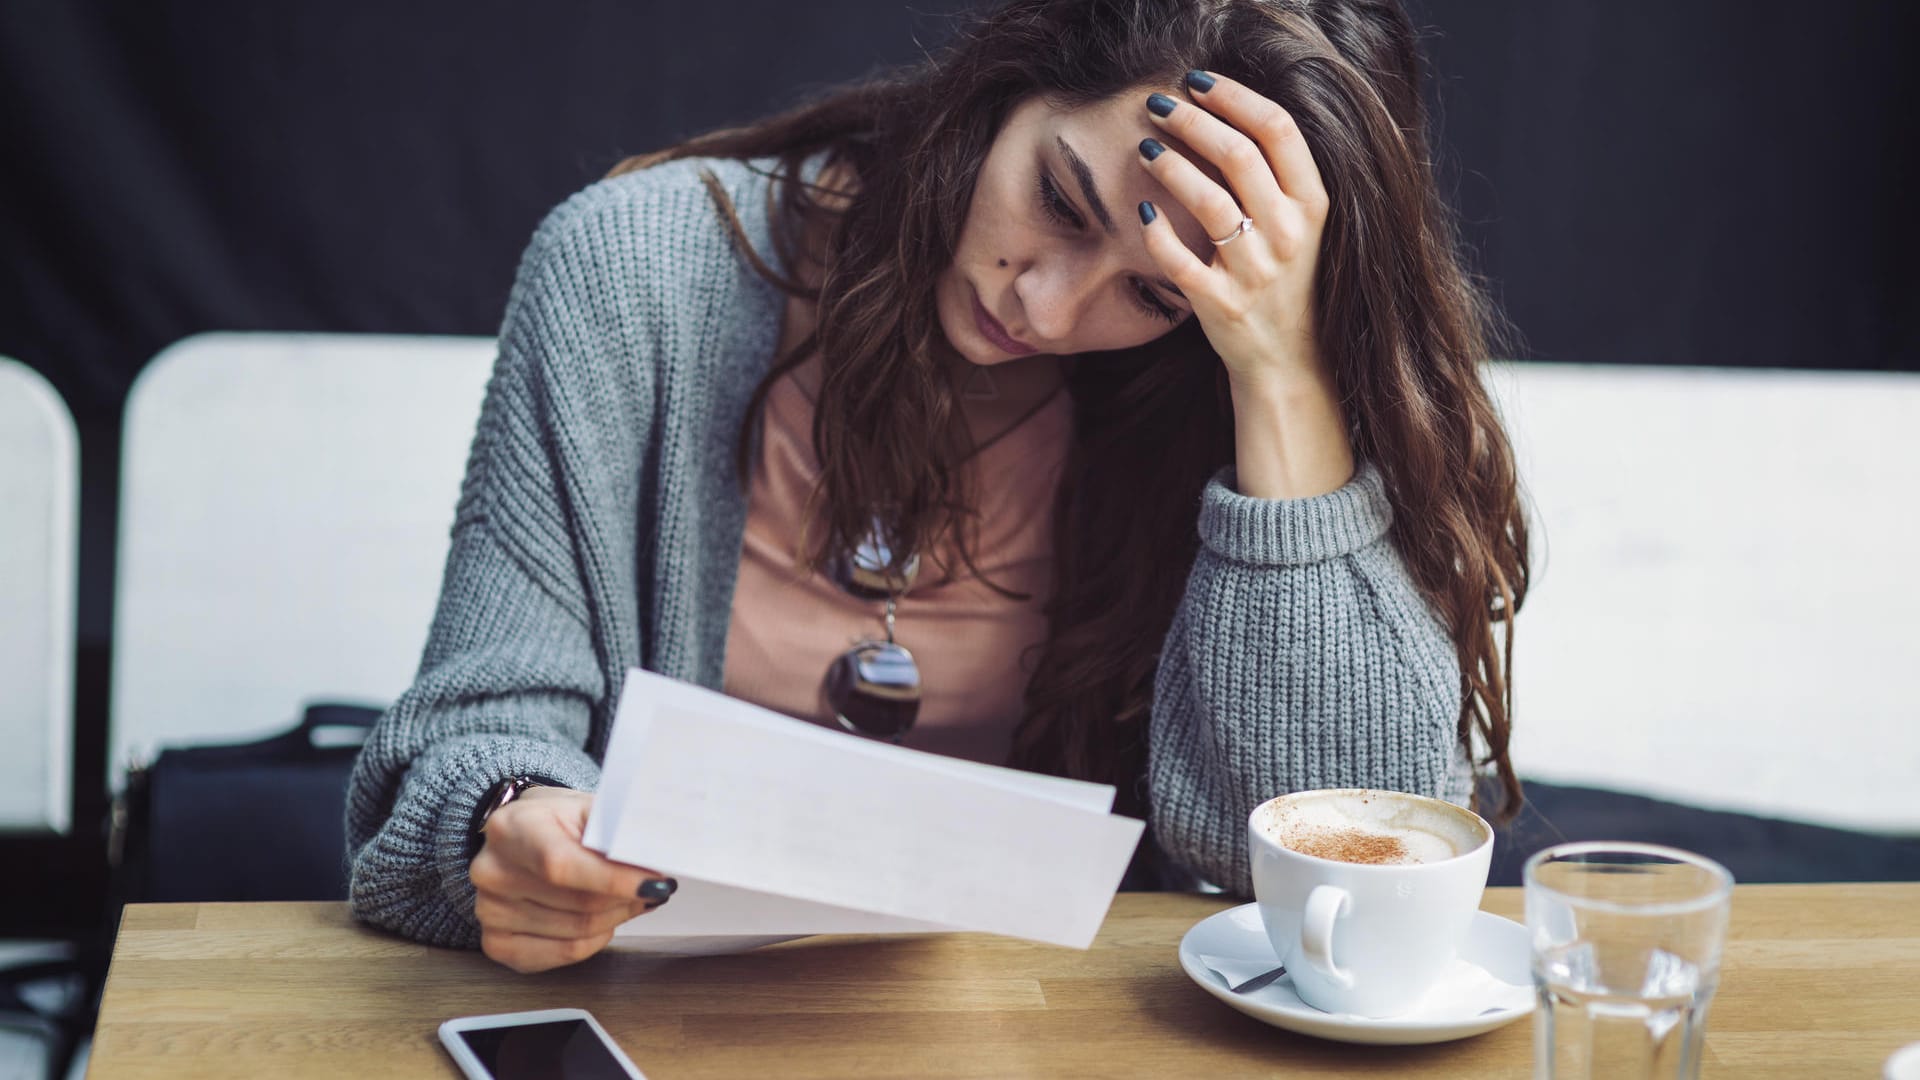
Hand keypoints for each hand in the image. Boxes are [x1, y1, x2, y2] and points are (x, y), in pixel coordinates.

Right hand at [468, 786, 672, 972]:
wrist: (522, 835)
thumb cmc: (558, 822)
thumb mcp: (588, 808)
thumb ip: (620, 830)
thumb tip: (657, 861)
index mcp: (511, 827)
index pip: (562, 866)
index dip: (614, 880)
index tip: (656, 883)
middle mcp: (491, 871)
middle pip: (578, 904)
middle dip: (627, 898)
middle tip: (653, 886)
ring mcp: (489, 911)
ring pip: (577, 932)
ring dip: (616, 917)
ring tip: (629, 897)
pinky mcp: (496, 943)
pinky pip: (563, 954)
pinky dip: (594, 940)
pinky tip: (602, 920)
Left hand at [1136, 72, 1332, 394]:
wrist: (1288, 361)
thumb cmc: (1286, 280)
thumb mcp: (1300, 225)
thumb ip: (1275, 176)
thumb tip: (1228, 111)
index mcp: (1311, 205)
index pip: (1277, 129)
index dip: (1234, 96)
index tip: (1198, 81)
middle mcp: (1288, 234)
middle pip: (1238, 156)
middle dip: (1192, 121)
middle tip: (1158, 104)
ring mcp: (1255, 272)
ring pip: (1208, 202)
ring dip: (1170, 166)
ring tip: (1145, 147)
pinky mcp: (1221, 304)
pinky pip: (1180, 261)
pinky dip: (1156, 233)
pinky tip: (1140, 211)